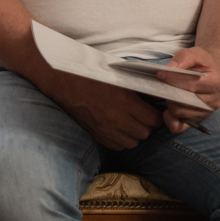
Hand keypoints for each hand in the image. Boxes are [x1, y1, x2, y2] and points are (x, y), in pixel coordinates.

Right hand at [42, 71, 163, 150]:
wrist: (63, 82)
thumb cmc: (92, 74)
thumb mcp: (118, 76)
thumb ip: (139, 88)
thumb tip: (156, 97)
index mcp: (124, 101)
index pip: (153, 119)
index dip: (156, 115)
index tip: (153, 110)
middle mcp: (116, 119)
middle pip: (145, 132)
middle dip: (147, 125)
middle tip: (142, 115)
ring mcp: (105, 130)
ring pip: (133, 142)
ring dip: (134, 134)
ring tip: (129, 122)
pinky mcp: (96, 135)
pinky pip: (118, 146)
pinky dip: (121, 140)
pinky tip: (118, 128)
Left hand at [156, 46, 219, 133]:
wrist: (211, 72)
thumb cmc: (201, 63)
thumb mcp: (193, 53)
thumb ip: (181, 59)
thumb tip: (168, 70)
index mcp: (216, 82)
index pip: (191, 85)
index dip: (172, 80)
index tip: (161, 73)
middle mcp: (214, 100)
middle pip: (184, 101)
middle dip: (169, 91)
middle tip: (162, 83)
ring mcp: (206, 112)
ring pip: (179, 113)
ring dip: (169, 102)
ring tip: (168, 92)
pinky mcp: (197, 120)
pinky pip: (179, 127)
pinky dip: (169, 119)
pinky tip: (167, 109)